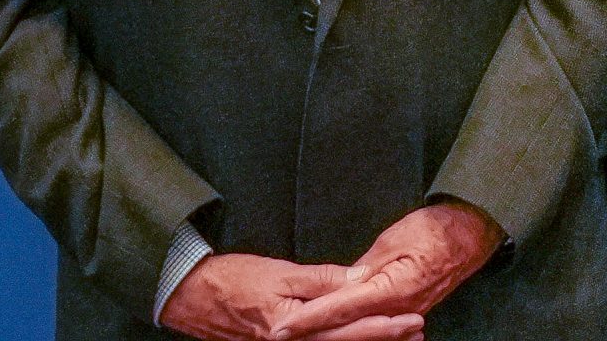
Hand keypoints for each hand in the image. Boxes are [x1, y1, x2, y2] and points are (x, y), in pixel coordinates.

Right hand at [158, 253, 420, 340]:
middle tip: (416, 330)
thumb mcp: (280, 273)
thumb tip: (360, 280)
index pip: (346, 330)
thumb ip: (322, 279)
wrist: (189, 295)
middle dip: (381, 338)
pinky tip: (359, 336)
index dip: (380, 327)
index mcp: (292, 328)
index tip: (410, 320)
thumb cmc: (233, 280)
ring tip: (400, 337)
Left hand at [266, 202, 502, 337]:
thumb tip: (342, 285)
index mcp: (392, 291)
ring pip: (362, 330)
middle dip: (314, 332)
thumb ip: (365, 268)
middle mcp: (399, 310)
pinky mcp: (410, 310)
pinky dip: (356, 330)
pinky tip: (342, 331)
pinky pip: (378, 326)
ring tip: (301, 334)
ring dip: (333, 332)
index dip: (309, 320)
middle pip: (348, 327)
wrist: (471, 233)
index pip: (340, 308)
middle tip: (281, 336)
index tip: (282, 329)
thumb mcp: (393, 241)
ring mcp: (406, 313)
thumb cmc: (434, 229)